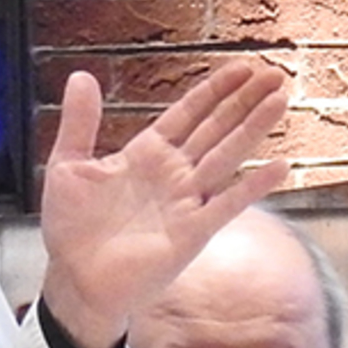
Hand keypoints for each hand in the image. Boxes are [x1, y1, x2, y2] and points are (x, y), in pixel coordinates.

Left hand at [37, 60, 292, 347]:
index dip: (216, 89)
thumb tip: (81, 76)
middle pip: (217, 128)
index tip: (243, 67)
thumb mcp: (68, 165)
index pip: (189, 113)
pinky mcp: (192, 232)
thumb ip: (79, 122)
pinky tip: (279, 166)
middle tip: (275, 74)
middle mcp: (173, 173)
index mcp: (147, 154)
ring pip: (227, 156)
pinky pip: (227, 204)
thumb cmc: (71, 228)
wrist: (75, 280)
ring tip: (279, 100)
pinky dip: (253, 186)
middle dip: (245, 100)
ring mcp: (186, 201)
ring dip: (253, 129)